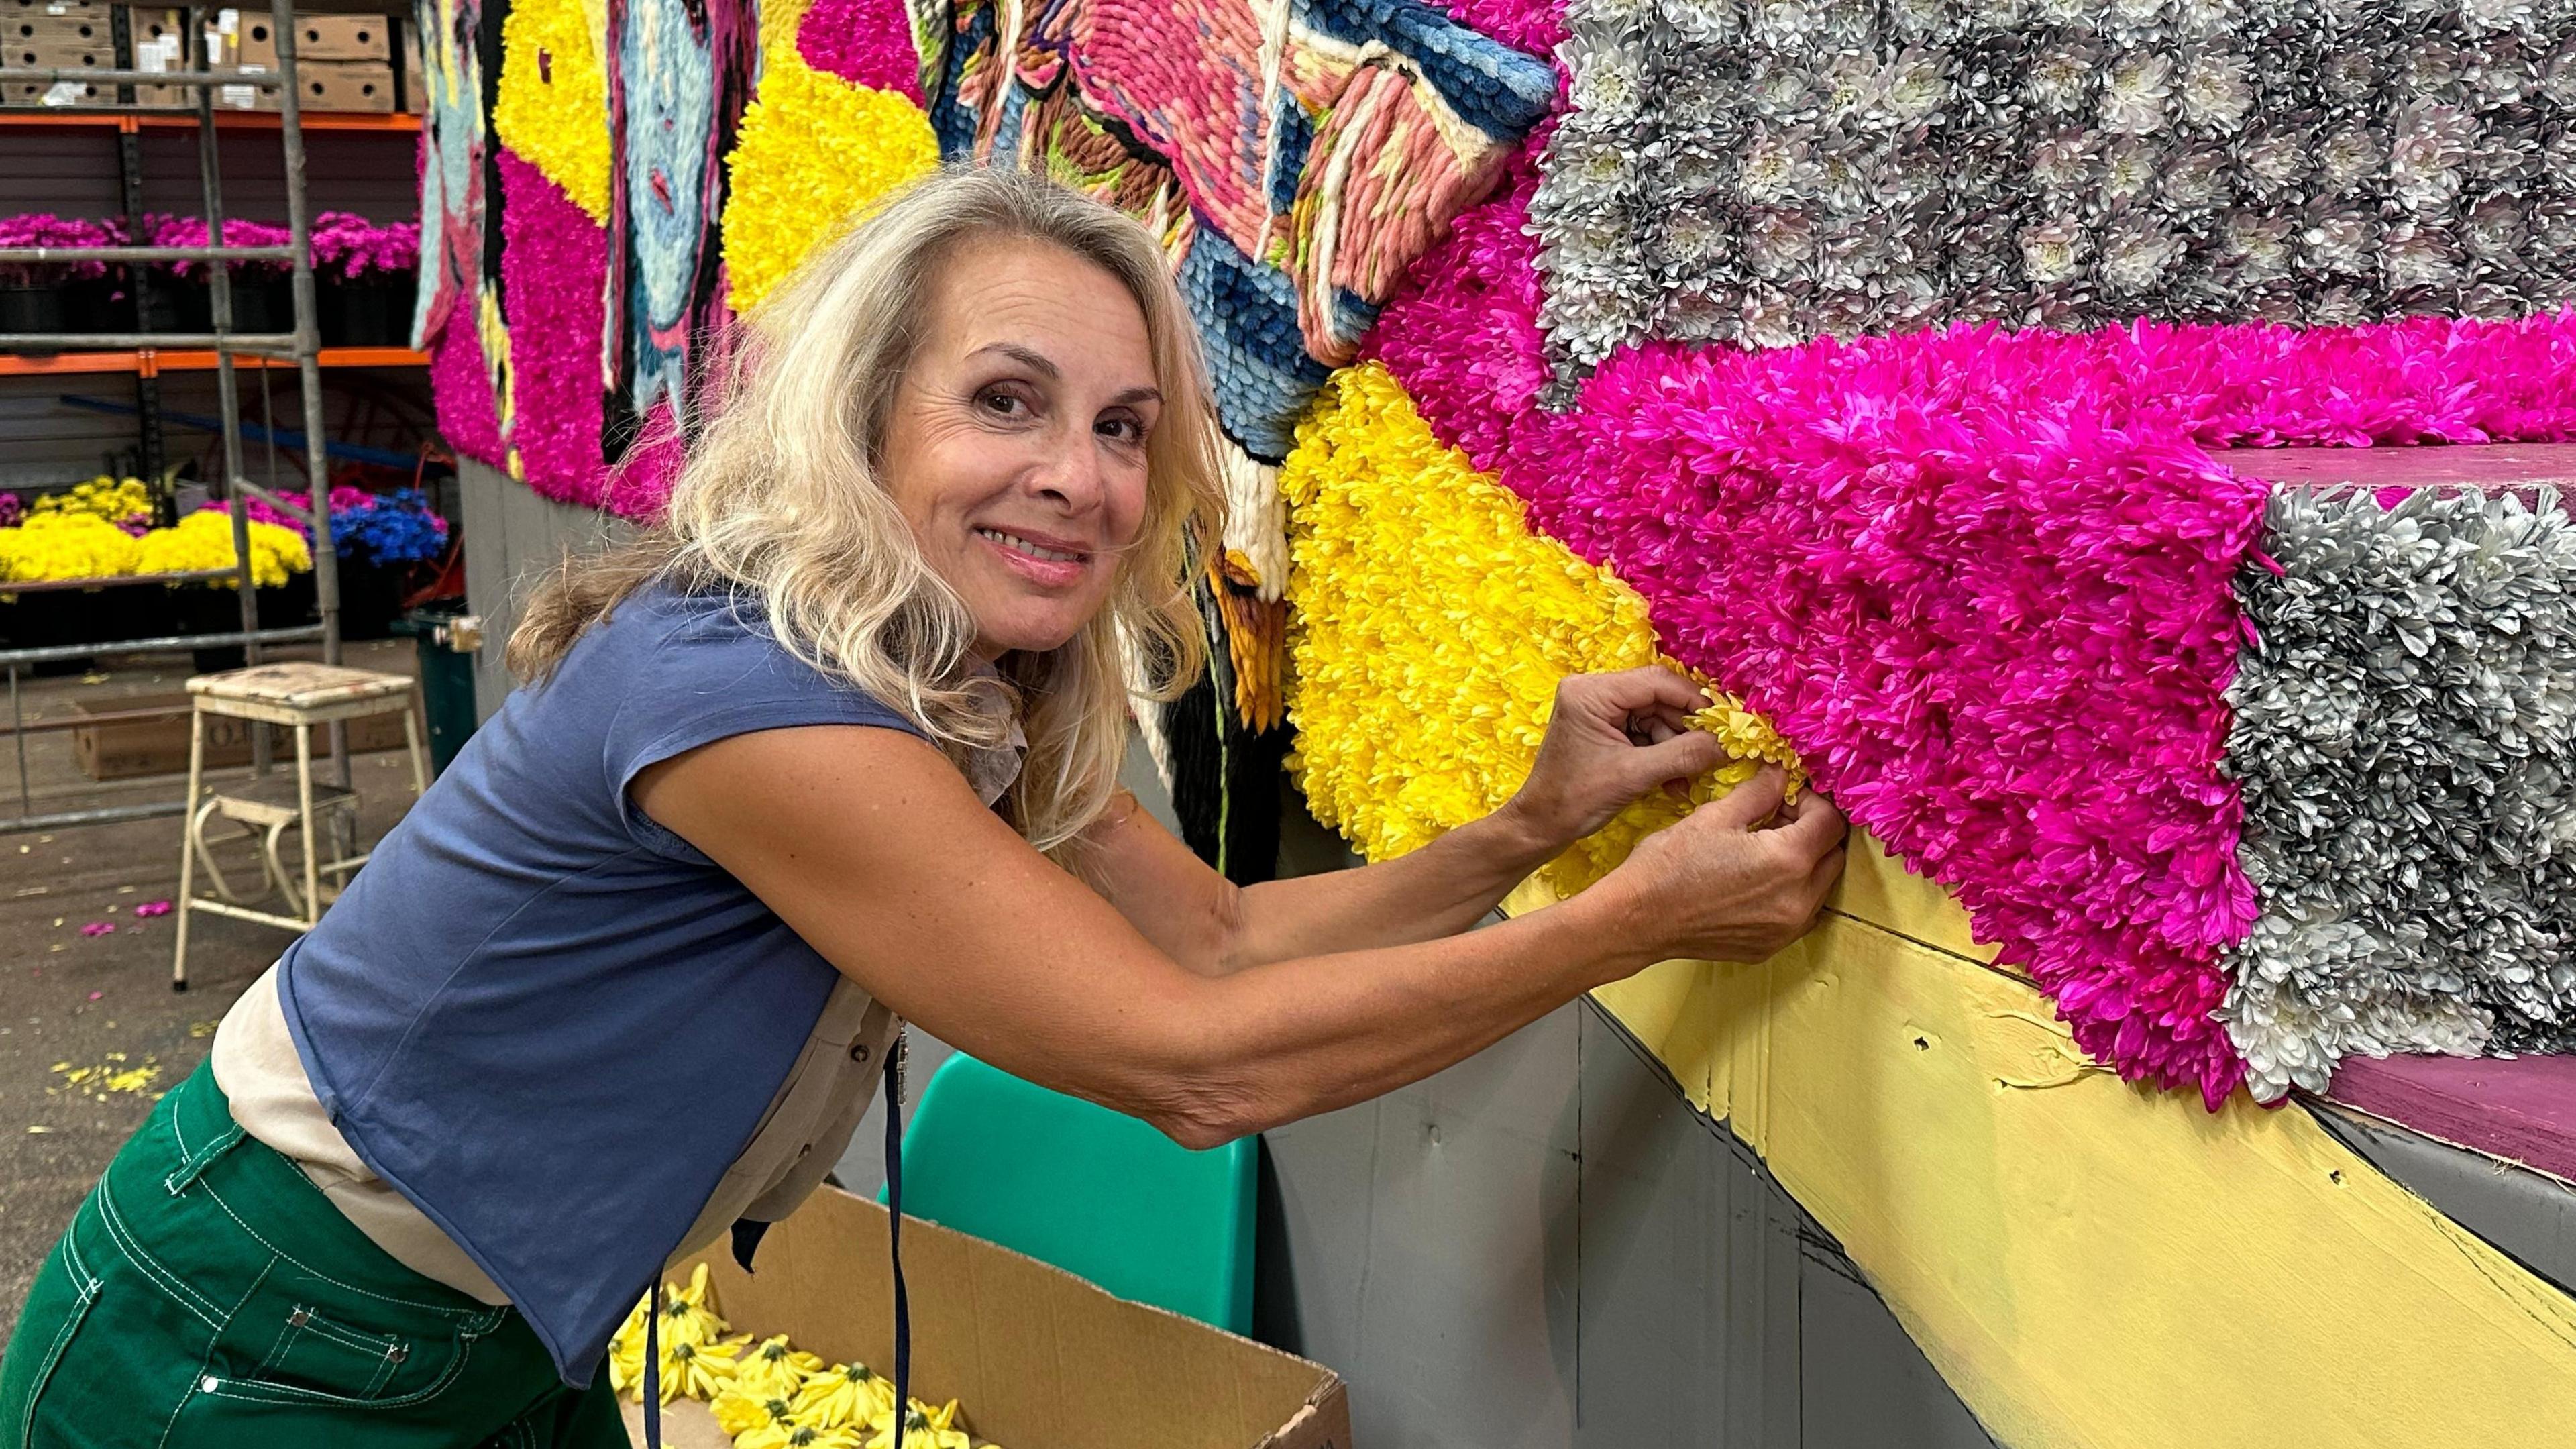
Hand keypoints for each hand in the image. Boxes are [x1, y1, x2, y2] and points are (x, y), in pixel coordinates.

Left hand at [1507, 669, 1731, 848]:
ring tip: (1685, 778)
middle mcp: (1594, 692)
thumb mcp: (1634, 776)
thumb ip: (1684, 755)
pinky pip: (1646, 732)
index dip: (1696, 702)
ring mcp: (1599, 710)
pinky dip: (1662, 755)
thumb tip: (1729, 745)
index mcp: (1591, 693)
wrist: (1540, 826)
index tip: (1726, 724)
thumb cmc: (1573, 801)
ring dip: (1676, 748)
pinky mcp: (1605, 728)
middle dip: (1686, 730)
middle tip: (1712, 754)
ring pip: (1657, 717)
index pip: (1658, 682)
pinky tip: (1673, 780)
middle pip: (1660, 699)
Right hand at [1597, 766, 1846, 968]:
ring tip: (1765, 849)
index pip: (1830, 823)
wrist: (1636, 920)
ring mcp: (1785, 929)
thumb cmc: (1669, 865)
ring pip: (1820, 887)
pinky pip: (1799, 914)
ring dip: (1805, 864)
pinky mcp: (1770, 946)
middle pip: (1833, 856)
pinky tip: (1755, 880)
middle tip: (1777, 818)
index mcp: (1788, 861)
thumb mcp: (1714, 816)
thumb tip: (1781, 773)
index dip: (1813, 802)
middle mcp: (1798, 900)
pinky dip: (1789, 893)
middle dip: (1813, 831)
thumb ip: (1759, 792)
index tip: (1788, 795)